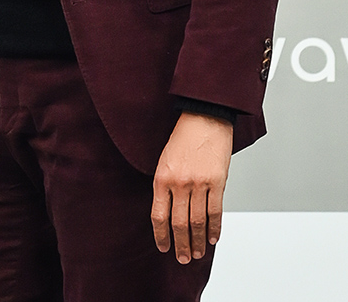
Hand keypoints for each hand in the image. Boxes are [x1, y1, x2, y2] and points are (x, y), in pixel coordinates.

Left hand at [151, 112, 232, 263]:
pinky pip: (215, 211)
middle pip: (179, 223)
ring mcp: (198, 183)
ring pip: (197, 222)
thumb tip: (168, 213)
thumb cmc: (183, 137)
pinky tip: (212, 239)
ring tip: (197, 254)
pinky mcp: (217, 182)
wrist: (204, 118)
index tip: (164, 248)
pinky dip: (214, 228)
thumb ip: (165, 186)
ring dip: (197, 242)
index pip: (158, 216)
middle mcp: (179, 183)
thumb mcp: (165, 160)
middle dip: (181, 245)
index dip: (161, 236)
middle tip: (183, 259)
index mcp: (161, 178)